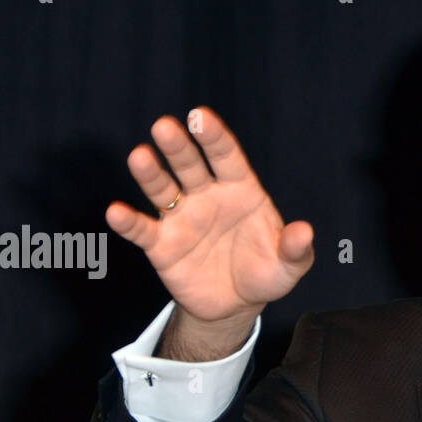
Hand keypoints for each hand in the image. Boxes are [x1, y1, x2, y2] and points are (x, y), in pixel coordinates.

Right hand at [106, 106, 313, 327]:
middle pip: (190, 165)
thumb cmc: (265, 273)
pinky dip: (128, 222)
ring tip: (139, 156)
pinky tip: (116, 212)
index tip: (199, 116)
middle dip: (179, 146)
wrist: (237, 305)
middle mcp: (207, 196)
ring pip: (163, 189)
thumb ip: (295, 248)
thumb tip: (305, 232)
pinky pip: (143, 230)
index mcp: (240, 190)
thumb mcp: (289, 266)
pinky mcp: (162, 245)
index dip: (213, 136)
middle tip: (164, 126)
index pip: (226, 156)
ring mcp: (182, 218)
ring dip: (150, 173)